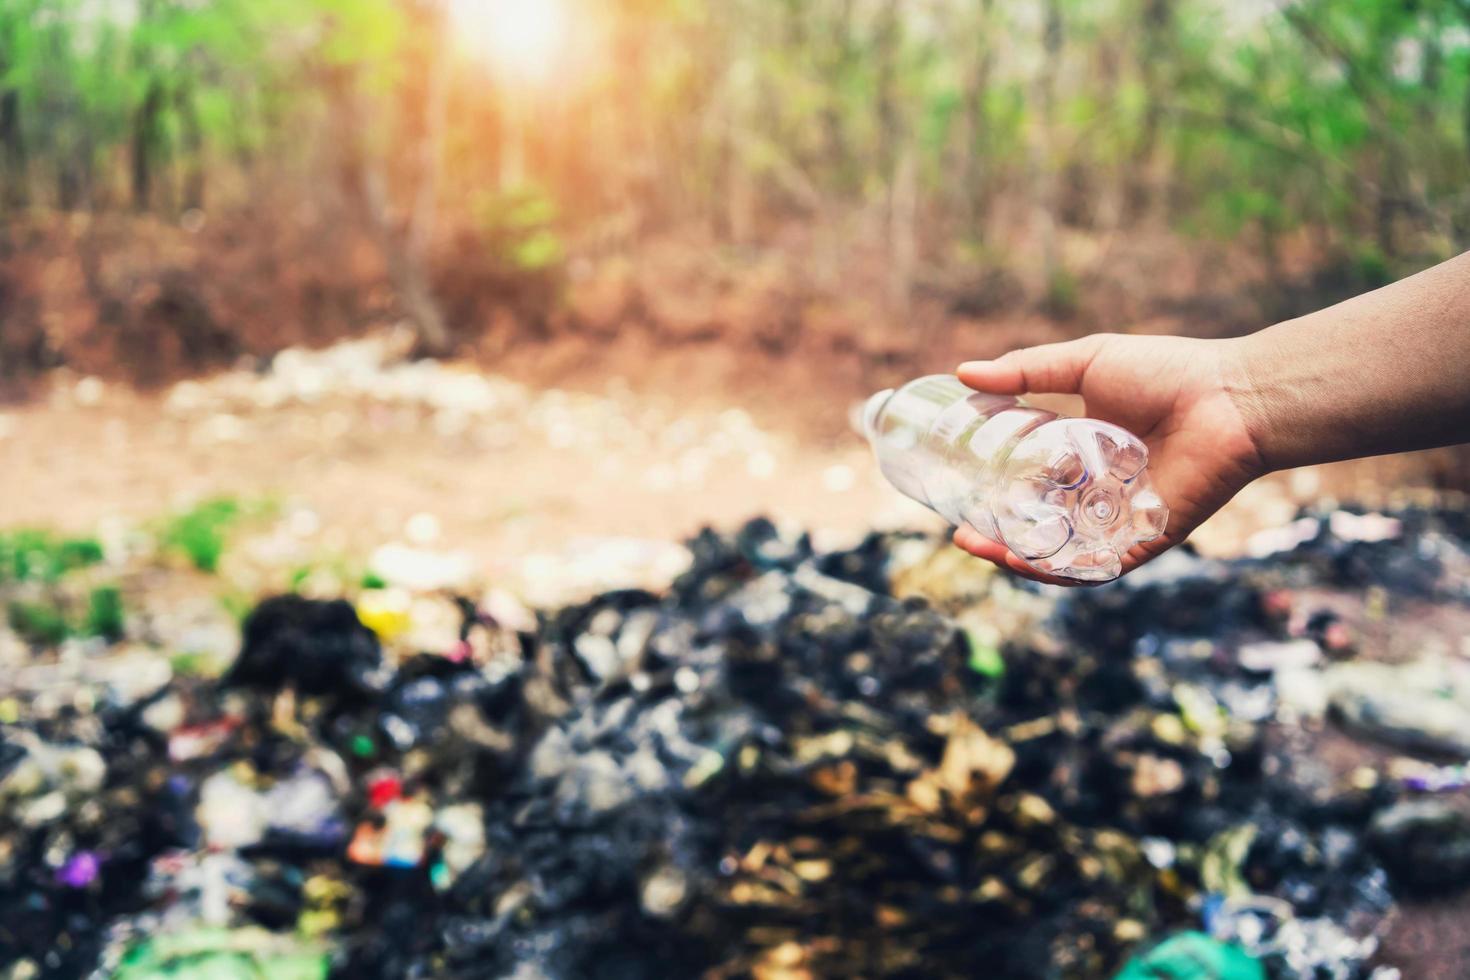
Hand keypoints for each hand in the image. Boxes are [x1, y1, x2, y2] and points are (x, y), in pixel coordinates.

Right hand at [951, 333, 1265, 583]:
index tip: (955, 490)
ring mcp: (1118, 520)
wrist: (1230, 398)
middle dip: (997, 536)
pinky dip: (1061, 570)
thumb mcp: (1085, 363)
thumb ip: (1027, 371)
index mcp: (1082, 454)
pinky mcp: (1144, 541)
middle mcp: (1096, 493)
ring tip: (983, 549)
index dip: (990, 492)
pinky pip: (1097, 567)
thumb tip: (963, 375)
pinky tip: (1026, 562)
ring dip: (1018, 558)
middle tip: (962, 532)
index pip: (1027, 483)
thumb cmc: (1167, 373)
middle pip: (1038, 525)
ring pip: (1060, 553)